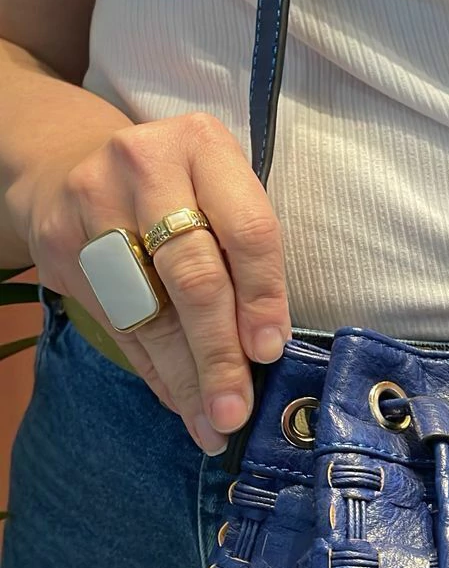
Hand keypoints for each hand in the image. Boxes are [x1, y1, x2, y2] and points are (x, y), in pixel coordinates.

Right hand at [17, 112, 292, 453]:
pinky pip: (116, 323)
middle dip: (218, 353)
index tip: (269, 351)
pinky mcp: (61, 241)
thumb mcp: (219, 190)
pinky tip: (179, 401)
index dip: (261, 296)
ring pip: (149, 309)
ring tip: (212, 422)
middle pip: (192, 276)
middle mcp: (145, 165)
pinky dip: (154, 370)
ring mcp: (93, 202)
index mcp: (202, 146)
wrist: (72, 163)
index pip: (245, 229)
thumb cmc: (175, 188)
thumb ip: (245, 254)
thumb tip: (265, 353)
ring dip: (185, 377)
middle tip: (236, 410)